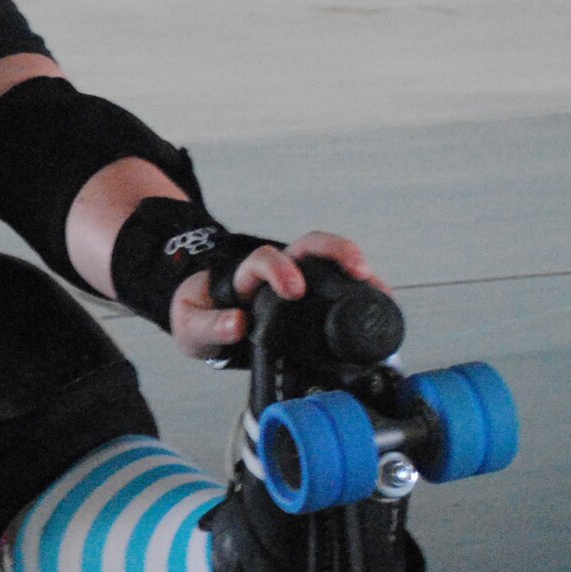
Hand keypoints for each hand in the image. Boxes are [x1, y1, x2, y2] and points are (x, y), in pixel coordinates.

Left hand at [168, 230, 384, 360]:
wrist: (205, 320)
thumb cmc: (200, 317)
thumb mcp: (190, 325)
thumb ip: (209, 325)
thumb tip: (237, 324)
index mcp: (244, 275)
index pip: (263, 258)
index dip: (279, 269)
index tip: (293, 290)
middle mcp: (276, 270)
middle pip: (308, 246)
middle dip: (336, 251)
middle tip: (357, 270)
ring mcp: (297, 278)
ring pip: (329, 259)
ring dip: (356, 267)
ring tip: (380, 289)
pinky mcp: (311, 293)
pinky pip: (339, 281)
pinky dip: (362, 287)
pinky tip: (380, 300)